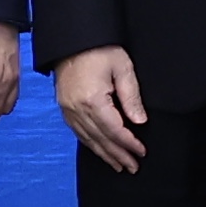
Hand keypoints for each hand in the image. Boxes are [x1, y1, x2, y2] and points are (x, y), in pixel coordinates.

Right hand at [56, 46, 149, 171]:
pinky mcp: (64, 106)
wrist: (72, 39)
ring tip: (118, 165)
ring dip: (104, 154)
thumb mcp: (122, 67)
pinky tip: (99, 149)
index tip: (141, 152)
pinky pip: (78, 132)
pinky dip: (90, 143)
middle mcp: (77, 109)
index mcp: (93, 100)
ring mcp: (68, 109)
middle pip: (101, 139)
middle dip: (118, 155)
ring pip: (88, 139)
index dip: (129, 144)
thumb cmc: (99, 48)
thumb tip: (139, 121)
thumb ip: (131, 96)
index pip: (114, 130)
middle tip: (132, 167)